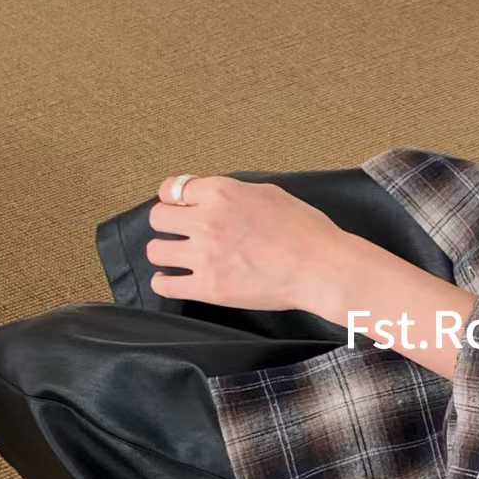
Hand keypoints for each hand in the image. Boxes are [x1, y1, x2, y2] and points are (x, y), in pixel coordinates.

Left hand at [146, 174, 352, 310]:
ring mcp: (206, 256)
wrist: (322, 268)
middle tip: (179, 233)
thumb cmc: (306, 231)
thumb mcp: (269, 193)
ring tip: (176, 257)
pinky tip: (172, 281)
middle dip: (167, 224)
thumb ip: (233, 193)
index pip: (173, 190)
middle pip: (158, 218)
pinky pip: (165, 286)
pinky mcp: (210, 288)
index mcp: (221, 193)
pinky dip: (165, 283)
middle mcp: (207, 221)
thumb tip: (212, 196)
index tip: (176, 207)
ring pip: (156, 251)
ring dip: (165, 253)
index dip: (174, 199)